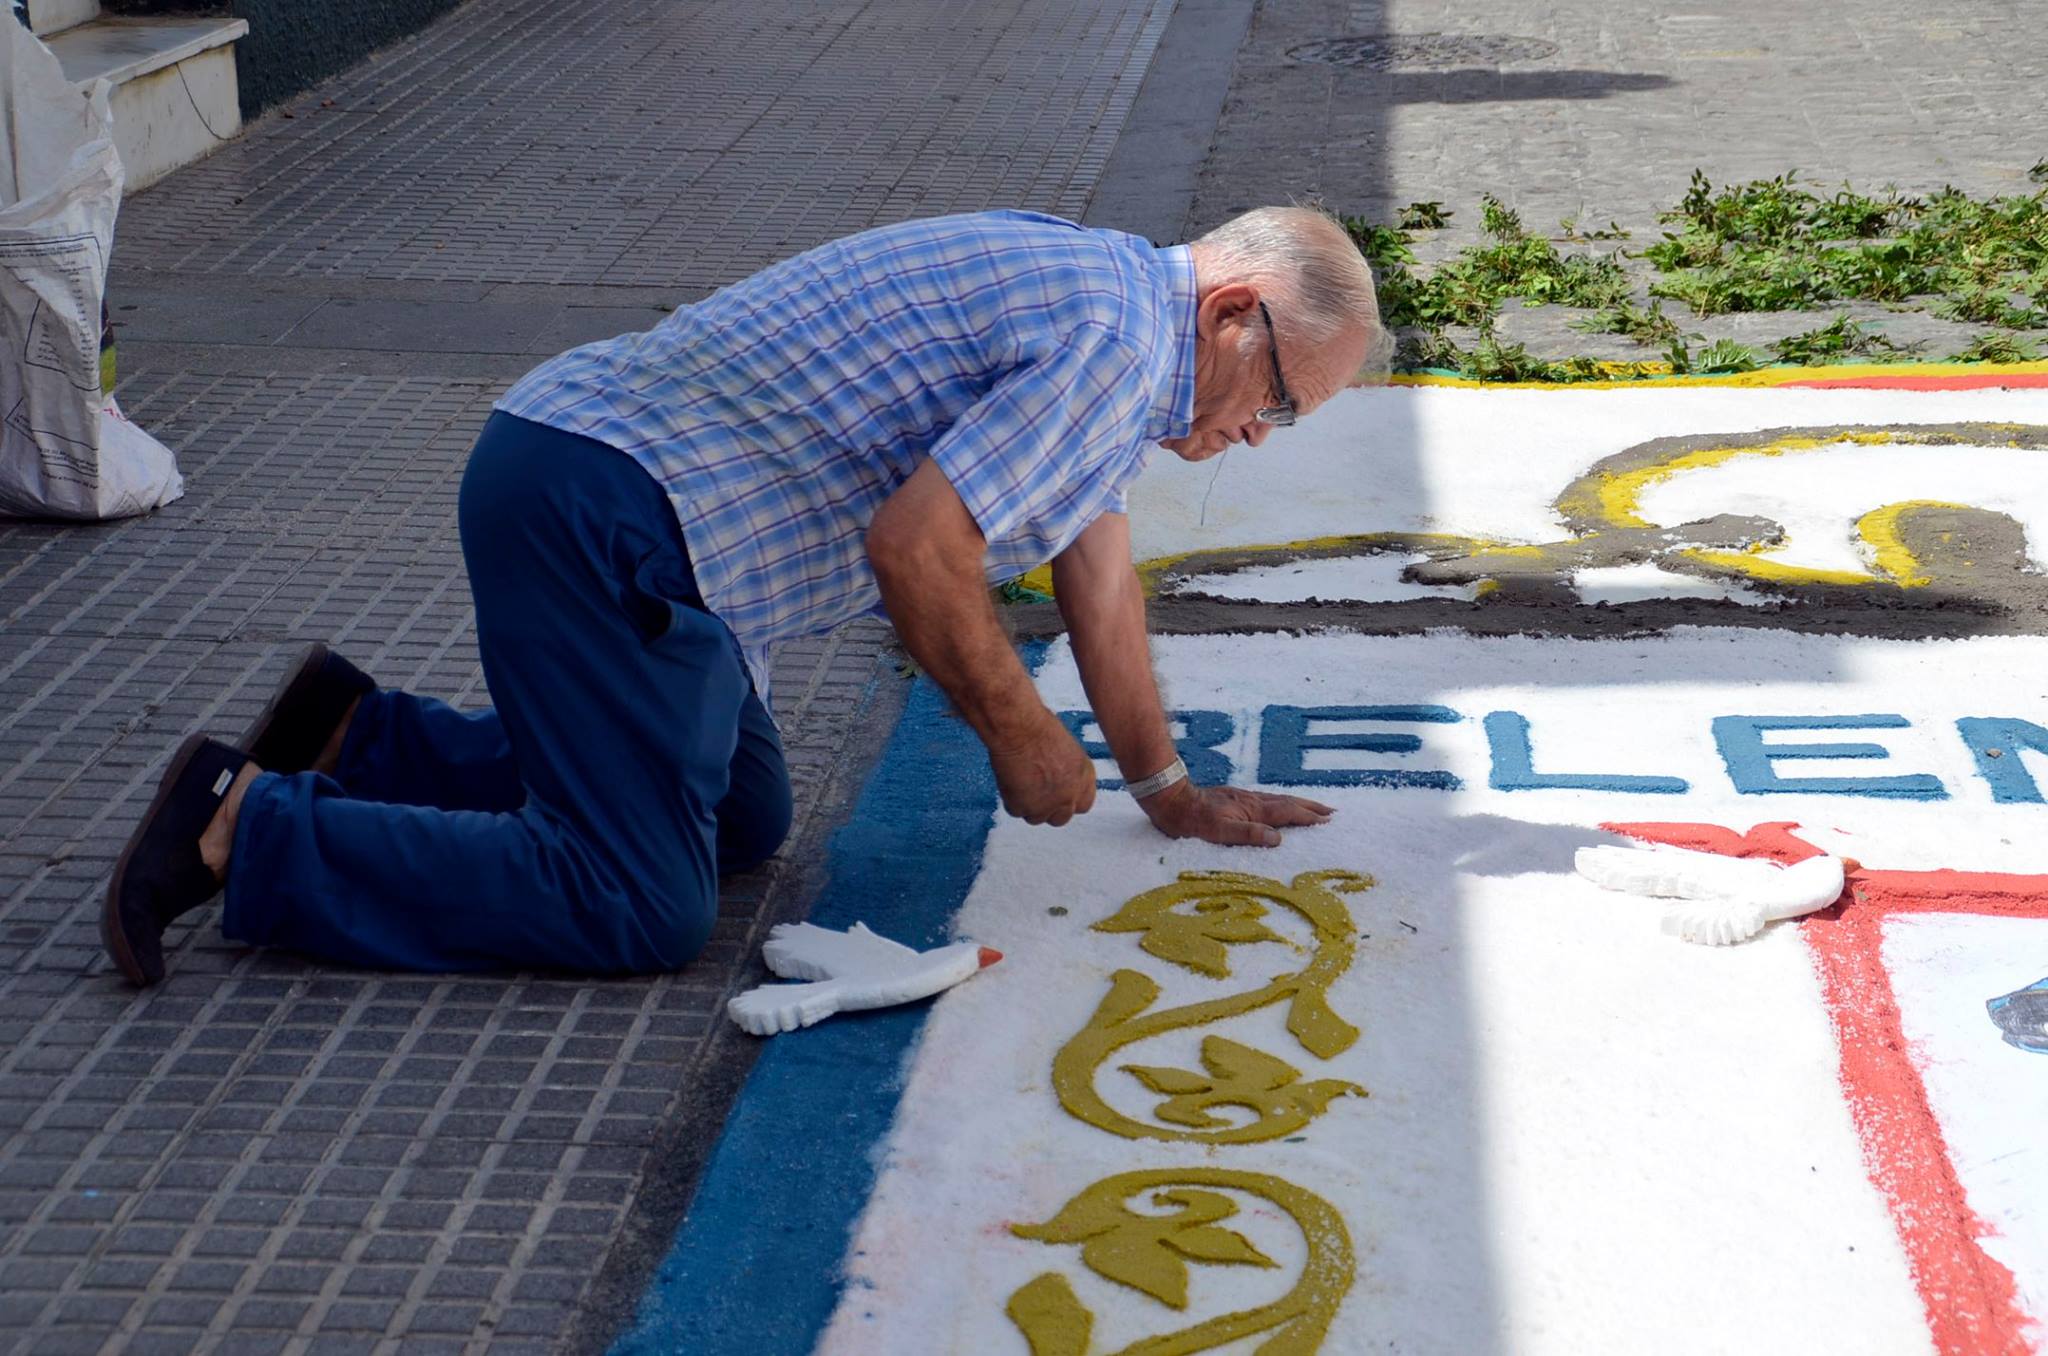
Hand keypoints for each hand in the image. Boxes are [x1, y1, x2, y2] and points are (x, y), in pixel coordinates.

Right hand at [988, 711, 1097, 825]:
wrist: (1018, 729)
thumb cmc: (1038, 727)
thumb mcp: (1066, 749)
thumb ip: (1066, 772)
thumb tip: (1057, 780)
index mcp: (1084, 778)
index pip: (1082, 805)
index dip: (1068, 801)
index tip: (1057, 796)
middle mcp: (1069, 795)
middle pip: (1061, 818)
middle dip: (1048, 808)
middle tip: (1035, 791)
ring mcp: (1047, 805)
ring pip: (1036, 817)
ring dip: (1027, 804)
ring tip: (1019, 779)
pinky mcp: (1024, 807)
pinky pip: (1015, 810)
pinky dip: (1010, 798)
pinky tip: (1009, 778)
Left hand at [1140, 781, 1333, 846]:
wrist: (1172, 801)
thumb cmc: (1193, 821)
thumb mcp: (1219, 831)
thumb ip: (1249, 834)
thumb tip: (1278, 838)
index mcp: (1253, 809)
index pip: (1288, 812)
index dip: (1308, 817)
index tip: (1328, 820)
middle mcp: (1252, 801)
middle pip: (1288, 802)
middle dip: (1310, 807)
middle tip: (1331, 811)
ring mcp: (1244, 799)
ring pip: (1278, 800)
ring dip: (1299, 804)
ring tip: (1313, 808)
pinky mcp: (1236, 800)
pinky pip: (1268, 802)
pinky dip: (1282, 805)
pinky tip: (1279, 808)